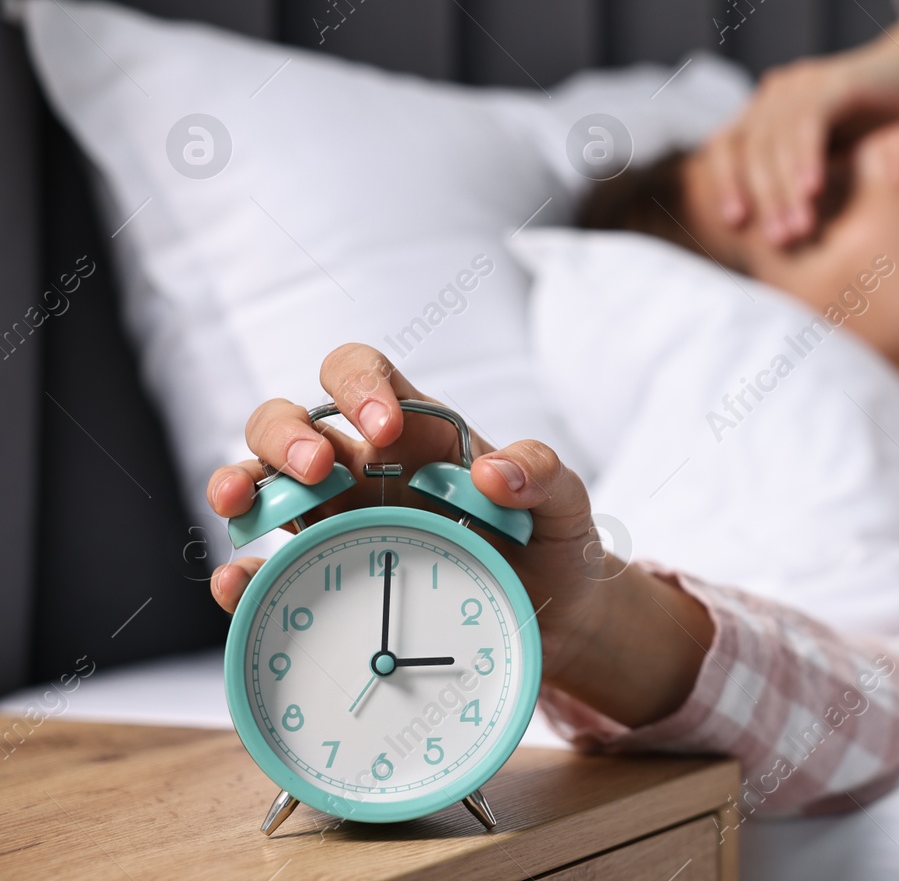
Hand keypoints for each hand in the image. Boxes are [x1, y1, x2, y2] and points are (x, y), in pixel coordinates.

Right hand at [207, 343, 712, 726]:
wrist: (555, 619)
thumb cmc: (552, 542)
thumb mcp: (565, 501)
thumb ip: (542, 471)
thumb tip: (491, 472)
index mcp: (413, 431)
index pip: (359, 373)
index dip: (358, 386)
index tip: (383, 428)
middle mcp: (361, 469)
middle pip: (287, 422)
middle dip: (286, 435)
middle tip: (317, 469)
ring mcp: (336, 524)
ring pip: (261, 486)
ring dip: (240, 484)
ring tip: (244, 506)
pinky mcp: (326, 581)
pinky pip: (267, 570)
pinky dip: (242, 572)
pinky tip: (238, 583)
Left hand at [703, 0, 898, 244]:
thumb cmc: (873, 127)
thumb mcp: (830, 161)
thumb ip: (803, 188)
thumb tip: (779, 237)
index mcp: (764, 110)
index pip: (725, 146)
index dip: (725, 183)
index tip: (735, 225)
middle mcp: (775, 93)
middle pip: (751, 149)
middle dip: (763, 199)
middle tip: (780, 240)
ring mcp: (802, 82)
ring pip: (777, 139)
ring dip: (786, 188)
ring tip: (799, 228)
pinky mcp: (832, 80)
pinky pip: (810, 121)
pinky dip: (807, 157)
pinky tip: (814, 190)